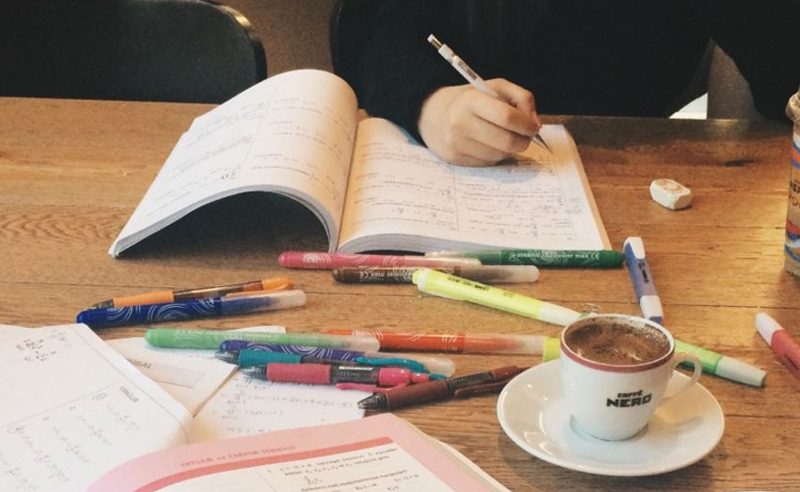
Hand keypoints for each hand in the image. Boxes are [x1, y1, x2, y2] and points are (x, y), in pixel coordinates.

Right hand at [417, 78, 541, 166]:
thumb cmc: (470, 100)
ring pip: (500, 155)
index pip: (508, 117)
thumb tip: (534, 124)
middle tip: (525, 136)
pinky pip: (489, 163)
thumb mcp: (495, 87)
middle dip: (523, 141)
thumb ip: (521, 98)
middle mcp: (461, 123)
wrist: (432, 114)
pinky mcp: (456, 159)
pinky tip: (488, 144)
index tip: (533, 127)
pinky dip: (495, 155)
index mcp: (471, 100)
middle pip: (507, 141)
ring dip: (509, 149)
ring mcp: (457, 144)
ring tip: (503, 136)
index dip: (527, 125)